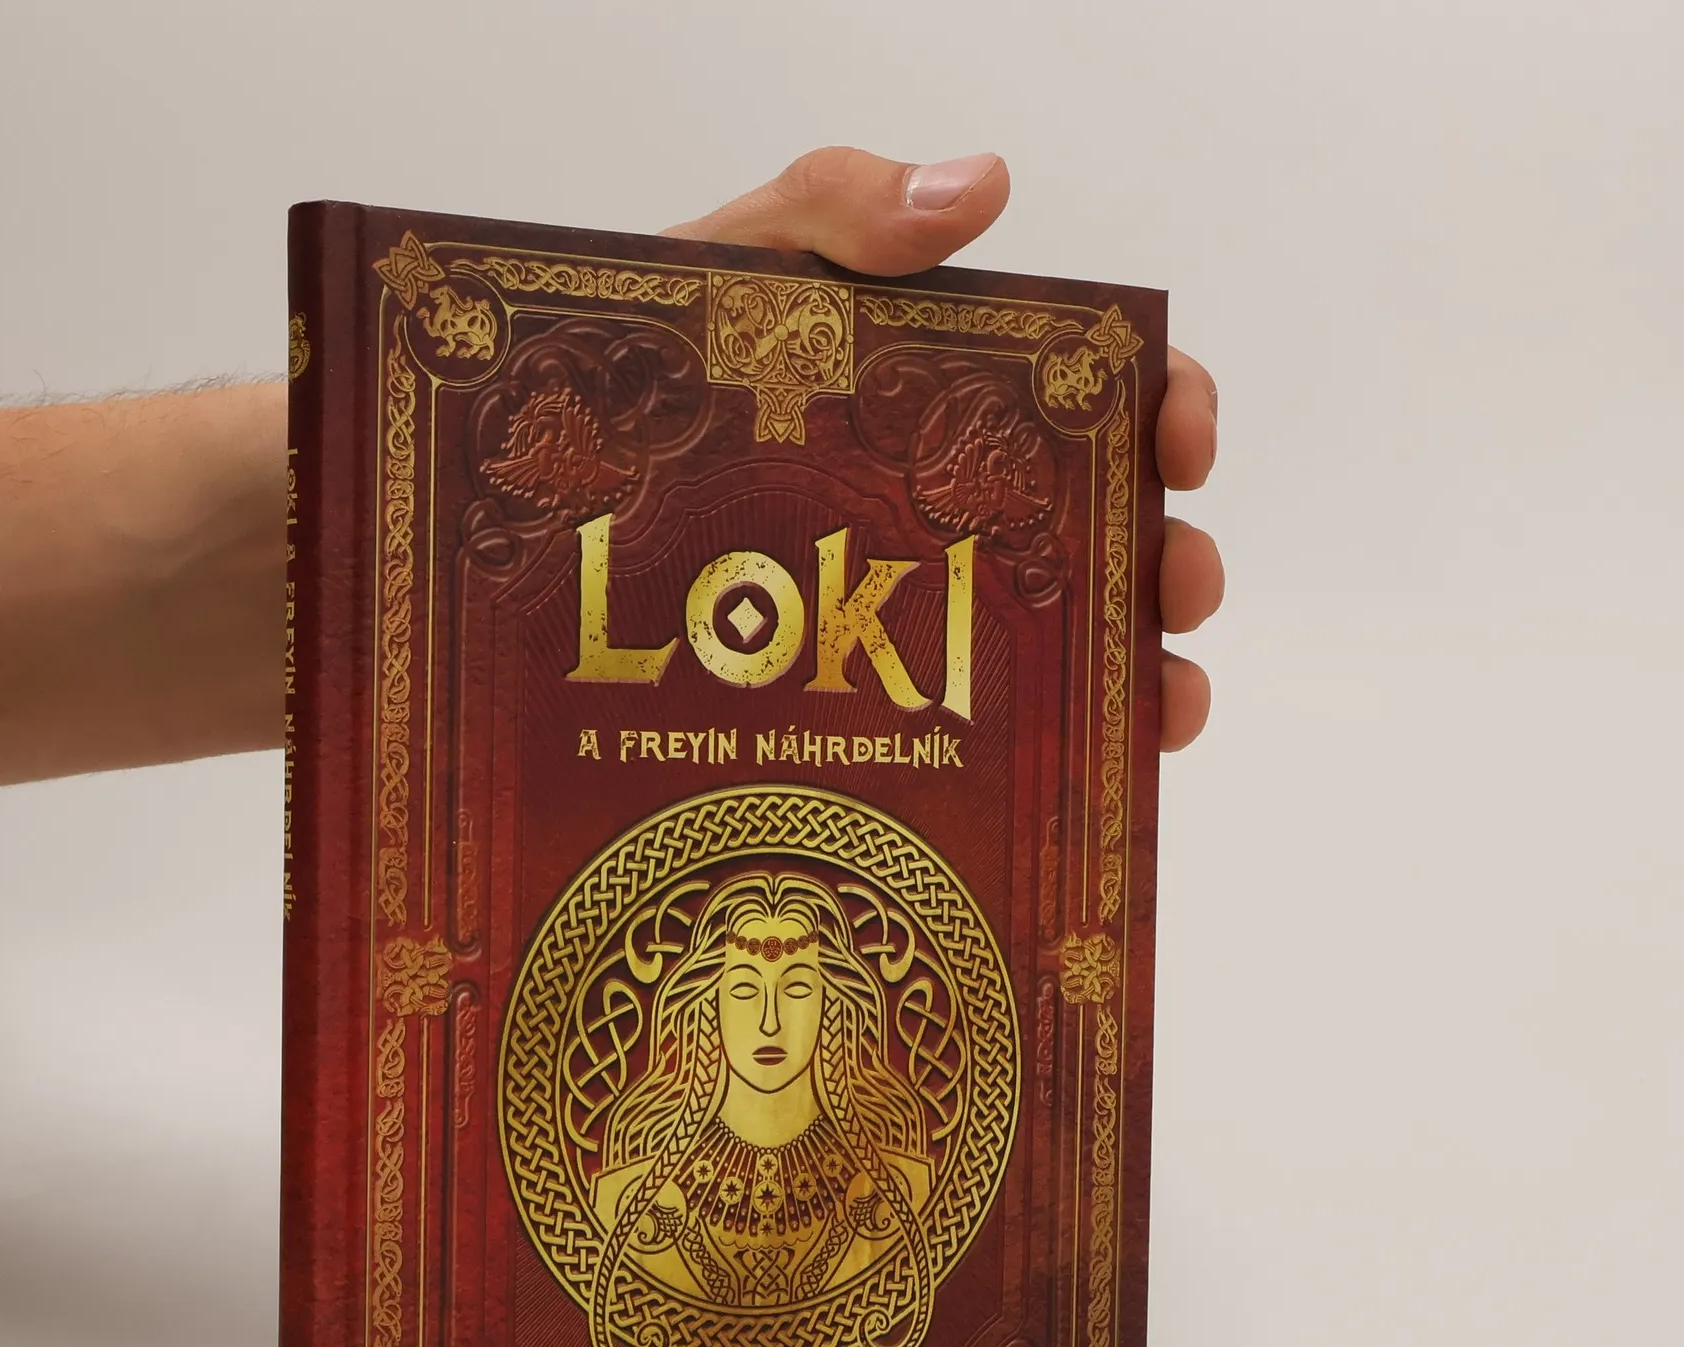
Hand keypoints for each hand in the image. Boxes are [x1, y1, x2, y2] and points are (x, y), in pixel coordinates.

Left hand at [667, 148, 1220, 751]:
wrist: (546, 485)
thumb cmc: (653, 363)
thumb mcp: (736, 267)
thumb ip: (838, 209)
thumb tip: (981, 188)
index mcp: (952, 393)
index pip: (1095, 390)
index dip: (1164, 407)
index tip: (1182, 445)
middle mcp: (955, 506)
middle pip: (1102, 531)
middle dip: (1167, 561)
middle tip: (1174, 587)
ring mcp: (915, 607)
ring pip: (1061, 645)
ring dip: (1136, 672)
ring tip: (1159, 702)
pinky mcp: (865, 694)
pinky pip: (973, 733)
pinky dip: (1048, 753)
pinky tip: (1077, 776)